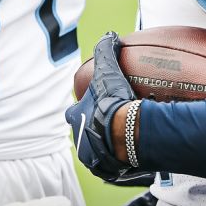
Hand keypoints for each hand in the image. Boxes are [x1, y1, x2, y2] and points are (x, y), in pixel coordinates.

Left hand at [65, 32, 151, 183]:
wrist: (126, 133)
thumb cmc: (112, 101)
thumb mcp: (108, 70)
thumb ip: (106, 50)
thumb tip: (109, 34)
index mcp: (76, 118)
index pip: (74, 112)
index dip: (83, 108)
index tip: (97, 105)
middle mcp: (79, 141)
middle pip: (84, 134)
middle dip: (92, 131)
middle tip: (111, 125)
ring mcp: (92, 159)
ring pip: (96, 153)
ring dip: (106, 148)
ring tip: (125, 142)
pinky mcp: (106, 171)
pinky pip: (112, 167)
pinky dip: (119, 163)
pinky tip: (131, 157)